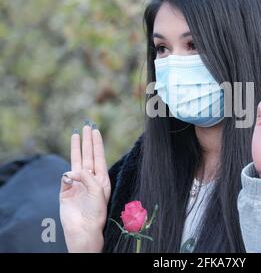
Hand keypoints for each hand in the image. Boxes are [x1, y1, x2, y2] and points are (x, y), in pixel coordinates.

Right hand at [59, 122, 110, 251]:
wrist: (83, 228)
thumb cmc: (95, 211)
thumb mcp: (97, 190)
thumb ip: (87, 177)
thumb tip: (72, 171)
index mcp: (101, 178)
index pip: (98, 156)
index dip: (97, 143)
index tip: (95, 131)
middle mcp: (90, 178)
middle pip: (88, 155)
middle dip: (87, 141)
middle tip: (86, 126)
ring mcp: (77, 183)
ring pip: (76, 161)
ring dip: (76, 148)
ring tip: (76, 134)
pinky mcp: (66, 190)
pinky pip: (66, 177)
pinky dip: (68, 175)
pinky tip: (71, 178)